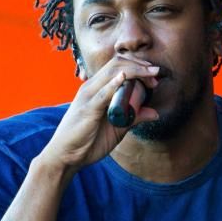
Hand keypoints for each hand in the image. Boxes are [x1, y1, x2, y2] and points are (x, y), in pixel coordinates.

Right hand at [39, 56, 159, 171]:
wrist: (65, 156)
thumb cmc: (88, 141)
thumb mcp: (117, 128)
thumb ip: (133, 118)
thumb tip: (155, 113)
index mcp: (97, 88)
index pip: (118, 65)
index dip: (139, 66)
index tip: (154, 76)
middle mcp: (91, 88)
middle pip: (117, 63)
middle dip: (140, 65)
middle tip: (156, 73)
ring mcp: (88, 97)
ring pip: (112, 73)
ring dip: (135, 71)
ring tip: (150, 76)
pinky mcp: (87, 109)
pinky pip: (102, 94)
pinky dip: (114, 85)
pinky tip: (124, 79)